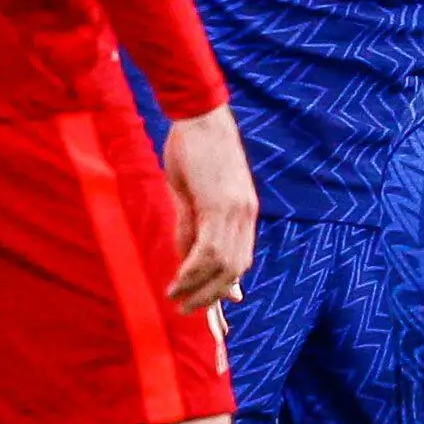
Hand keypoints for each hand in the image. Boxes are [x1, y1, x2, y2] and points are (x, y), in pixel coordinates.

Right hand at [161, 106, 257, 309]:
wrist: (199, 112)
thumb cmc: (193, 146)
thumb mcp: (192, 192)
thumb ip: (191, 224)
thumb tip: (187, 257)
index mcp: (243, 210)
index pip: (241, 257)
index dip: (229, 284)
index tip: (220, 305)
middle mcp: (245, 214)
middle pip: (235, 268)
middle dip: (212, 295)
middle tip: (189, 311)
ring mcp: (235, 210)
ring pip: (223, 265)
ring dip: (200, 288)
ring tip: (177, 301)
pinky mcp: (220, 204)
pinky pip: (208, 250)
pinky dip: (193, 271)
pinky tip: (178, 282)